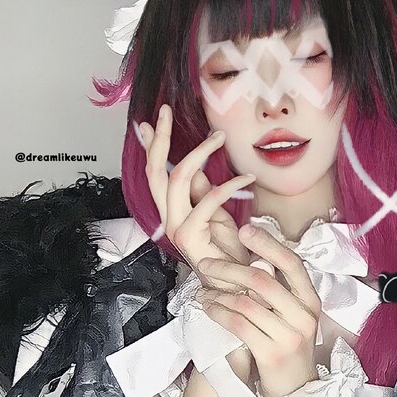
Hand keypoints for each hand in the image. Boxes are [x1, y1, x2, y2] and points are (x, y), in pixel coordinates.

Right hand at [138, 105, 255, 288]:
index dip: (150, 146)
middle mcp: (169, 218)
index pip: (155, 173)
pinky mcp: (190, 236)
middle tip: (165, 113)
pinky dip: (229, 185)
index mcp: (172, 211)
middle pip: (156, 172)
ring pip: (177, 180)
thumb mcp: (216, 214)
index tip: (149, 121)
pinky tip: (247, 178)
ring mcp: (176, 228)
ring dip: (200, 153)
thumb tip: (198, 165)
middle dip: (159, 139)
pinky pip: (208, 200)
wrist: (237, 283)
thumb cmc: (228, 251)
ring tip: (219, 137)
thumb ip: (203, 191)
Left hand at [194, 224, 321, 396]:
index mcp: (311, 301)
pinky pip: (238, 324)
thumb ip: (277, 292)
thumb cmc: (287, 348)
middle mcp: (304, 316)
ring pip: (246, 302)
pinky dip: (218, 313)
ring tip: (202, 291)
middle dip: (229, 268)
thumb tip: (252, 260)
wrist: (296, 391)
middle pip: (262, 279)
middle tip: (206, 264)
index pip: (292, 263)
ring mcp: (289, 336)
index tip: (245, 229)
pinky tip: (208, 308)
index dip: (268, 243)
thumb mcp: (291, 317)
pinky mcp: (272, 354)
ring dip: (217, 294)